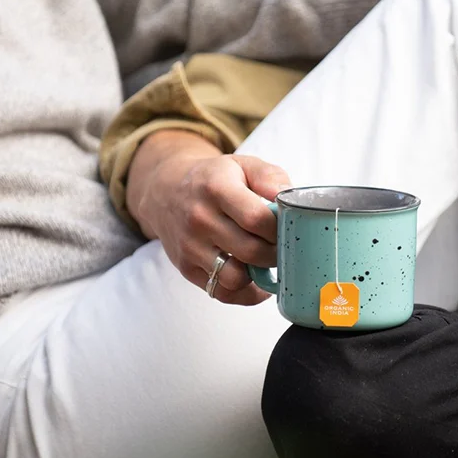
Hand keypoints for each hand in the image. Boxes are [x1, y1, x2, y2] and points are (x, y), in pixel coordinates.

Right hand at [129, 130, 290, 305]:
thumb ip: (270, 178)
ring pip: (235, 278)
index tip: (287, 226)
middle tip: (283, 245)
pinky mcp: (186, 268)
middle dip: (276, 253)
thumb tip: (291, 200)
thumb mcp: (242, 164)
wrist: (166, 192)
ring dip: (259, 275)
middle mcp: (199, 219)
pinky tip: (255, 279)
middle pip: (251, 251)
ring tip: (265, 260)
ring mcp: (190, 247)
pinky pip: (221, 292)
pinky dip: (244, 293)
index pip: (257, 219)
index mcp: (217, 189)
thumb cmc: (214, 179)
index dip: (280, 228)